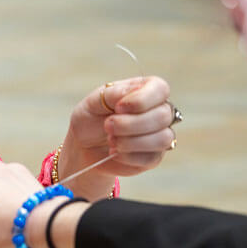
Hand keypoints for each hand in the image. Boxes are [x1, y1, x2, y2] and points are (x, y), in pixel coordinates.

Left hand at [55, 76, 175, 198]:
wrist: (83, 145)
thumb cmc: (91, 118)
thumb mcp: (95, 101)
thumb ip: (114, 93)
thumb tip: (133, 92)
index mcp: (148, 89)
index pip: (161, 89)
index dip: (141, 100)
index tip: (118, 108)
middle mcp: (160, 110)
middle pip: (163, 116)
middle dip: (131, 124)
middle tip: (108, 126)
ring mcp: (161, 134)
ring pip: (163, 139)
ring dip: (131, 142)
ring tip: (111, 140)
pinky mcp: (155, 156)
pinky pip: (151, 158)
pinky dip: (128, 156)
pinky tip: (114, 152)